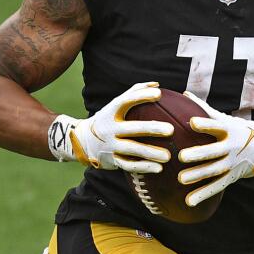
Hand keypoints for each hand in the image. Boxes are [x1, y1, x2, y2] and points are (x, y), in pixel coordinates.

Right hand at [48, 81, 172, 172]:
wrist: (83, 141)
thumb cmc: (108, 119)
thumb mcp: (116, 104)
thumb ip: (135, 92)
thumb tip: (156, 84)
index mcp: (111, 111)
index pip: (126, 101)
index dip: (141, 96)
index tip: (159, 94)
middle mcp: (110, 128)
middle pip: (132, 128)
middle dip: (151, 129)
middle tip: (170, 130)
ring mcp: (110, 145)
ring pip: (132, 149)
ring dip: (150, 153)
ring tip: (168, 156)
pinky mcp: (112, 160)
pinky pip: (129, 165)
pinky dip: (144, 167)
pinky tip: (159, 169)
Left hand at [177, 93, 253, 206]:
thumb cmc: (241, 129)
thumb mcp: (227, 118)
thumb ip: (204, 108)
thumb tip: (184, 94)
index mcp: (230, 130)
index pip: (216, 126)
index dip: (205, 124)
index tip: (192, 122)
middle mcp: (232, 147)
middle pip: (214, 151)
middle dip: (199, 154)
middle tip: (182, 156)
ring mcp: (232, 163)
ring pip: (214, 170)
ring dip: (198, 176)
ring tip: (181, 179)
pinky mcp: (232, 177)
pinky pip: (216, 186)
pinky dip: (203, 194)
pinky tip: (189, 201)